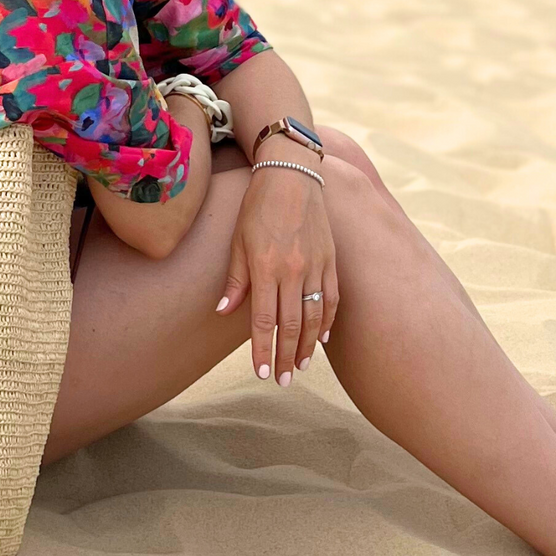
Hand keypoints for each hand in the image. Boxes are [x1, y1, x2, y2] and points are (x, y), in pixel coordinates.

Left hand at [217, 162, 337, 383]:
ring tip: (300, 367)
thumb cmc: (258, 206)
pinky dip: (328, 321)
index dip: (263, 350)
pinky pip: (332, 298)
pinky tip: (323, 338)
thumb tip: (224, 312)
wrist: (292, 174)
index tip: (262, 373)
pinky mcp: (331, 259)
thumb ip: (235, 279)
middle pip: (291, 326)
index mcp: (266, 267)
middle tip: (282, 381)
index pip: (265, 320)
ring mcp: (316, 265)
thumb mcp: (238, 240)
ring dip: (308, 346)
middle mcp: (293, 270)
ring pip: (314, 317)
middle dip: (286, 357)